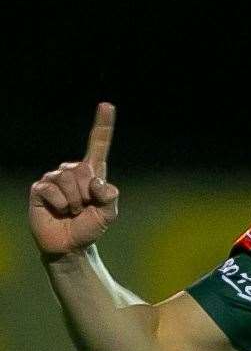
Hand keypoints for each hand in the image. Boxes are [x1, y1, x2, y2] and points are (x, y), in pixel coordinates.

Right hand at [28, 102, 119, 258]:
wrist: (70, 246)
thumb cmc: (89, 228)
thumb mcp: (108, 215)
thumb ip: (110, 198)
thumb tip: (98, 183)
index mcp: (92, 173)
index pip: (97, 145)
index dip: (102, 125)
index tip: (107, 105)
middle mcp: (72, 171)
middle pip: (84, 170)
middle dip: (88, 195)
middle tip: (83, 208)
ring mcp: (53, 178)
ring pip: (69, 180)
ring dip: (74, 202)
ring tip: (71, 211)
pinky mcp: (39, 189)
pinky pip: (53, 191)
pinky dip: (60, 206)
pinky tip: (58, 212)